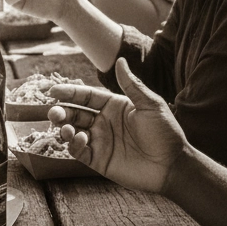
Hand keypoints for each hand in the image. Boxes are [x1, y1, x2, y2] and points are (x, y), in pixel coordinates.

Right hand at [46, 58, 186, 193]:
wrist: (172, 165)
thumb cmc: (165, 133)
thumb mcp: (150, 105)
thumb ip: (131, 85)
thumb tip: (120, 60)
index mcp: (113, 106)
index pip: (86, 96)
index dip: (70, 93)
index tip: (54, 91)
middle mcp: (103, 122)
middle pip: (75, 113)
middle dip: (62, 112)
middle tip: (54, 112)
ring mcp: (100, 141)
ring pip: (73, 132)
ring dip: (64, 128)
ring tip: (65, 128)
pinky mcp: (98, 159)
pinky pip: (79, 151)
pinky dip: (74, 145)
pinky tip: (81, 140)